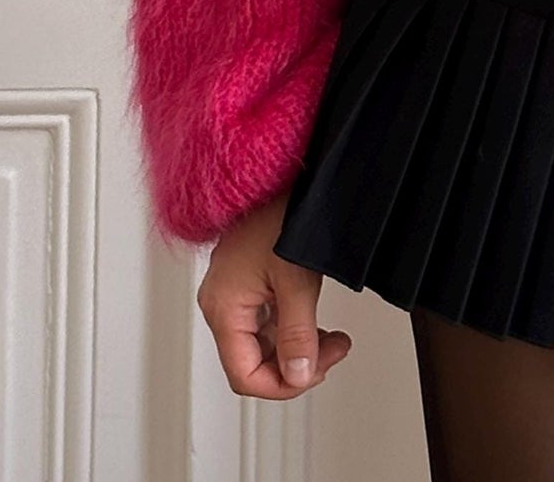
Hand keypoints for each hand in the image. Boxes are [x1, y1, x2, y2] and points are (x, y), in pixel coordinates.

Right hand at [196, 188, 352, 396]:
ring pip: (262, 342)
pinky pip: (266, 319)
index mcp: (223, 306)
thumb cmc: (283, 210)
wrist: (288, 169)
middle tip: (332, 354)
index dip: (281, 385)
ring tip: (332, 340)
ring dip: (297, 346)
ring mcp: (233, 289)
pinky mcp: (247, 278)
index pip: (244, 374)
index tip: (314, 374)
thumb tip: (300, 376)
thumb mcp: (297, 280)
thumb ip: (298, 334)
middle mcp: (221, 301)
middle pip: (252, 361)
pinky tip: (316, 322)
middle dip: (295, 365)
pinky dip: (292, 327)